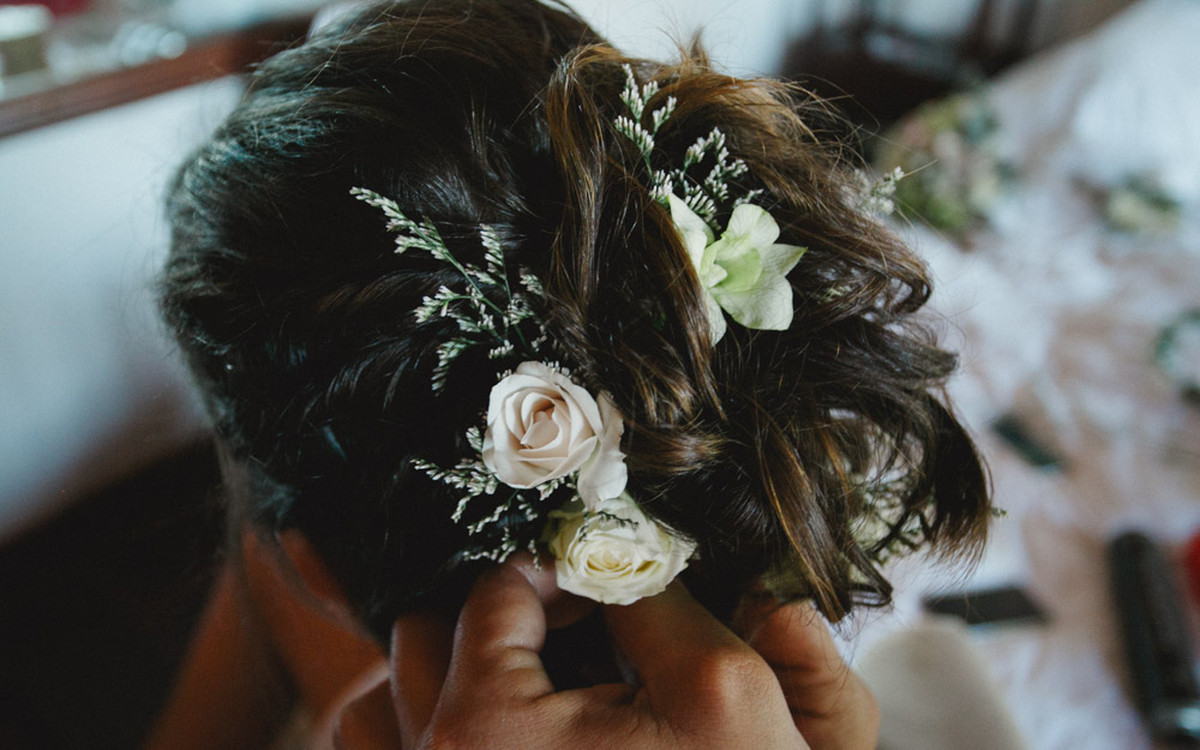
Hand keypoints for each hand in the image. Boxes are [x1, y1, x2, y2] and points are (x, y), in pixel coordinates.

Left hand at [331, 558, 877, 749]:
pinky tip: (500, 738)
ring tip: (528, 687)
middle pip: (420, 639)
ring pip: (386, 703)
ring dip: (443, 676)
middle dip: (491, 620)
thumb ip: (658, 598)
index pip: (490, 593)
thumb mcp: (723, 686)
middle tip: (565, 636)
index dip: (550, 574)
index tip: (591, 588)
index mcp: (487, 725)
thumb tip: (617, 556)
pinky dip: (421, 732)